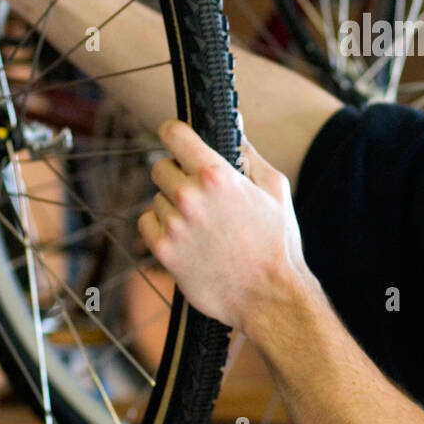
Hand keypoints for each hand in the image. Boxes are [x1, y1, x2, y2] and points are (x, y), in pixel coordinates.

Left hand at [138, 120, 313, 335]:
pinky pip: (146, 223)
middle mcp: (190, 196)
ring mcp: (174, 225)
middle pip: (160, 166)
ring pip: (156, 198)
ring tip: (201, 224)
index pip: (173, 133)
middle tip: (198, 192)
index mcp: (217, 175)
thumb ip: (249, 154)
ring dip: (172, 205)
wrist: (269, 296)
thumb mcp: (275, 188)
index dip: (174, 133)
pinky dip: (161, 227)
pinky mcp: (163, 251)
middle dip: (177, 174)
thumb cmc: (277, 242)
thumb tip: (232, 128)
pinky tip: (185, 237)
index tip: (177, 139)